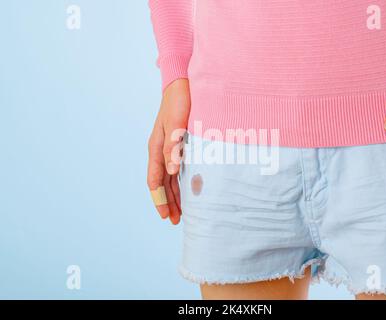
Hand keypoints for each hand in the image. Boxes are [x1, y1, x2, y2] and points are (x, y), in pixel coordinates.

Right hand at [147, 79, 190, 224]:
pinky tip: (187, 190)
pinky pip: (177, 170)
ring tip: (181, 212)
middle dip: (168, 202)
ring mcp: (169, 148)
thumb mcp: (176, 124)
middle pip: (162, 183)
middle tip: (175, 221)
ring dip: (174, 195)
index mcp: (156, 148)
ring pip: (170, 179)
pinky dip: (180, 183)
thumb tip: (171, 172)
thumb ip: (173, 147)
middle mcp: (161, 151)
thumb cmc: (179, 102)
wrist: (183, 83)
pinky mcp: (178, 145)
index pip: (155, 181)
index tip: (167, 216)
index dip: (160, 200)